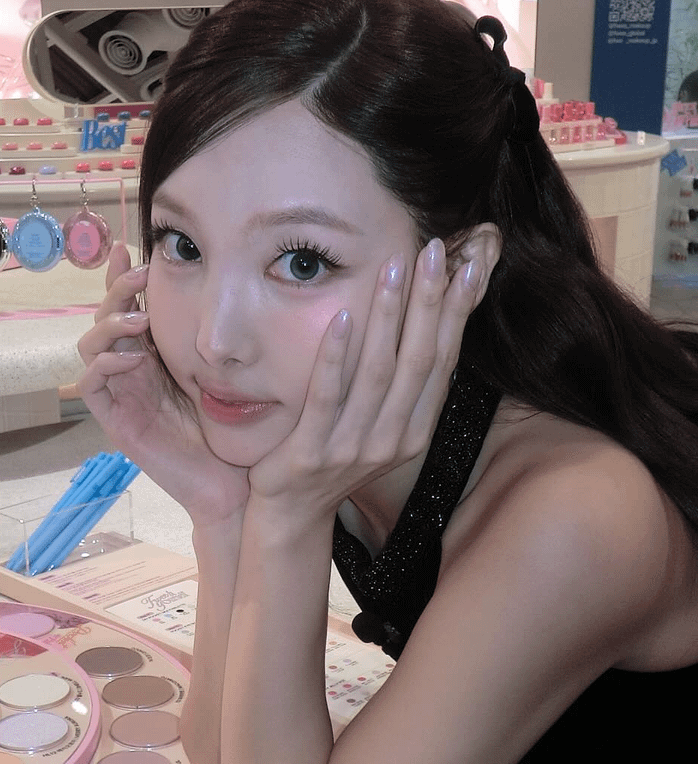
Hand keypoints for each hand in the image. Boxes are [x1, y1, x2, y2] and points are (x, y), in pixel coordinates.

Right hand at [78, 244, 249, 523]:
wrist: (230, 484)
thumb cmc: (232, 430)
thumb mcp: (223, 371)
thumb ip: (212, 337)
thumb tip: (227, 290)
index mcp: (153, 352)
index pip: (127, 305)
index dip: (121, 275)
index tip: (129, 246)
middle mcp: (132, 368)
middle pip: (104, 317)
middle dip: (116, 292)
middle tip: (139, 277)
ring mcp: (121, 394)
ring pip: (89, 345)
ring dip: (109, 325)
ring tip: (137, 321)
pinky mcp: (116, 421)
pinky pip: (91, 386)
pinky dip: (103, 366)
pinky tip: (130, 359)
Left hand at [246, 238, 482, 517]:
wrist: (292, 515)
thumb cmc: (333, 459)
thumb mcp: (377, 426)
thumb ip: (400, 387)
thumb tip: (423, 326)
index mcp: (413, 430)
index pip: (444, 361)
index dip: (458, 312)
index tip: (472, 263)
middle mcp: (392, 438)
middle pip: (420, 359)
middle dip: (431, 300)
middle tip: (437, 249)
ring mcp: (354, 447)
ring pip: (379, 372)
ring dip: (389, 315)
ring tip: (394, 267)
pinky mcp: (313, 452)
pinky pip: (327, 396)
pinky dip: (336, 356)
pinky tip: (342, 317)